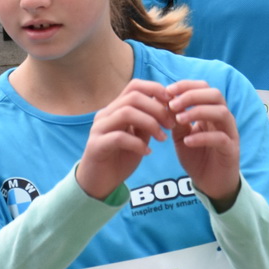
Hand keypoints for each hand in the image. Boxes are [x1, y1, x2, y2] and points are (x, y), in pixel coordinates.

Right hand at [76, 79, 175, 199]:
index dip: (156, 89)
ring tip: (163, 138)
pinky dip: (138, 143)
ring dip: (151, 123)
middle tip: (172, 124)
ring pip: (126, 113)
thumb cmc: (121, 157)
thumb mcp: (139, 136)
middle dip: (157, 108)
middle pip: (133, 97)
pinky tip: (147, 152)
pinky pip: (119, 137)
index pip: (135, 86)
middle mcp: (105, 114)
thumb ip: (149, 121)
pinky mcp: (96, 146)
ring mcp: (99, 129)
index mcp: (116, 108)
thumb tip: (169, 107)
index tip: (172, 103)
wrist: (98, 183)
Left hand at [166, 79, 242, 205]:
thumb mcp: (181, 137)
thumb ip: (176, 121)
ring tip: (178, 120)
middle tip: (172, 105)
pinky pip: (220, 138)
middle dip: (192, 96)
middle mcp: (224, 119)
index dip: (186, 85)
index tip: (167, 91)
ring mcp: (230, 134)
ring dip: (198, 112)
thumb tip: (164, 102)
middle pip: (216, 95)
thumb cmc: (198, 158)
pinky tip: (187, 141)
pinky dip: (202, 137)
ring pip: (221, 112)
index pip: (204, 88)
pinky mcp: (231, 150)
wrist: (211, 184)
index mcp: (212, 112)